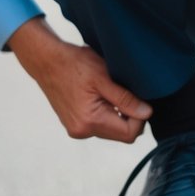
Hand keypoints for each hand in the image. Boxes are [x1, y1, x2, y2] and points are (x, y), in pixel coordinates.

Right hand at [7, 17, 151, 142]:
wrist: (46, 61)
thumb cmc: (74, 64)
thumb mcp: (104, 77)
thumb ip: (126, 99)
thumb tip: (147, 113)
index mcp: (90, 121)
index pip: (129, 133)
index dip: (140, 117)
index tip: (139, 98)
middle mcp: (82, 131)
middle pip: (121, 134)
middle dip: (130, 116)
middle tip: (127, 93)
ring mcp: (76, 129)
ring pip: (111, 130)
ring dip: (118, 114)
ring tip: (111, 92)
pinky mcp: (74, 124)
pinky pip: (99, 125)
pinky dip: (106, 113)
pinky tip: (101, 95)